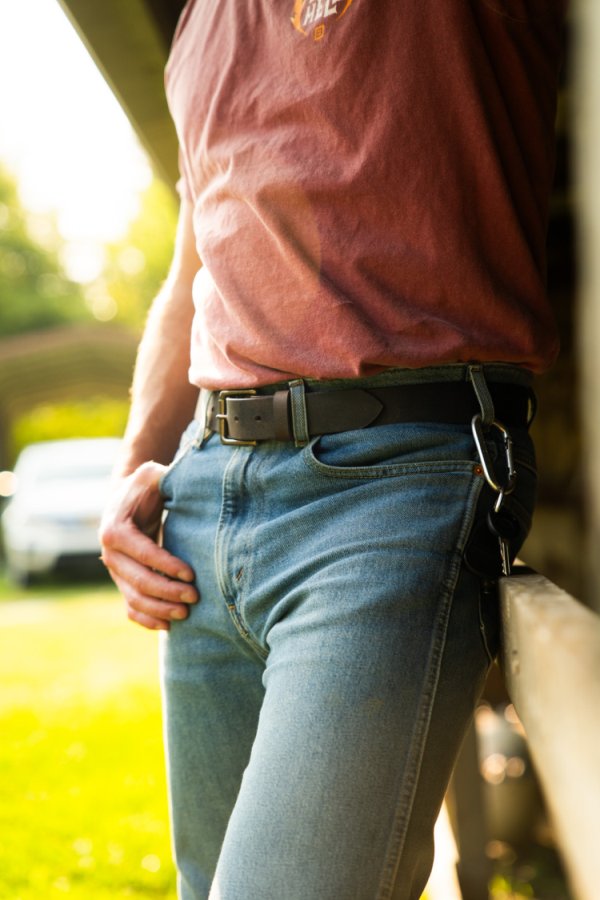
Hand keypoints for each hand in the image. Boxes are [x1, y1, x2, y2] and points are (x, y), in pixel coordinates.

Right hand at [99, 461, 197, 629]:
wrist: (127, 501)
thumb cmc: (146, 487)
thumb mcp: (152, 475)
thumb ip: (162, 475)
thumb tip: (179, 480)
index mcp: (115, 529)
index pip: (142, 552)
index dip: (166, 565)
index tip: (191, 573)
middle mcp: (110, 554)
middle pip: (138, 580)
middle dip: (167, 591)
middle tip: (194, 597)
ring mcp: (115, 572)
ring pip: (133, 599)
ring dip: (159, 610)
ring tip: (186, 614)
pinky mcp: (122, 583)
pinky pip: (130, 608)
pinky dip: (146, 620)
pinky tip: (167, 626)